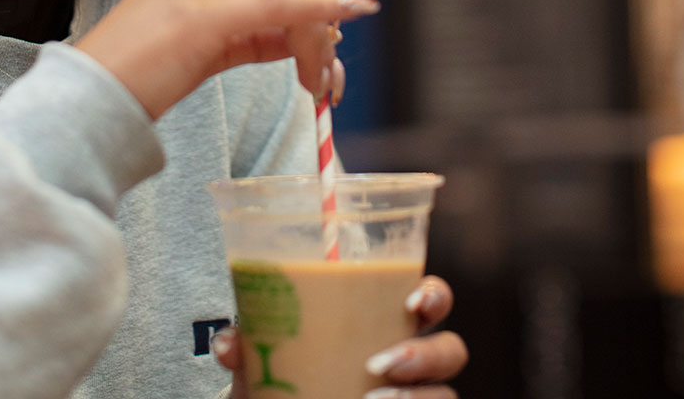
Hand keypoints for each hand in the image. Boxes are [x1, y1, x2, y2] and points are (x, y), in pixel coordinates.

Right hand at [75, 0, 378, 117]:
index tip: (331, 13)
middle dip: (326, 17)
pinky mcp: (210, 8)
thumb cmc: (141, 75)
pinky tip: (351, 15)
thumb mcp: (205, 41)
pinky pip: (286, 3)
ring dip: (322, 39)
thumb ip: (253, 30)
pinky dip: (324, 12)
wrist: (93, 96)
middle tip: (330, 70)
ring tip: (321, 85)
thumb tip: (307, 36)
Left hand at [213, 275, 467, 398]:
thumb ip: (249, 350)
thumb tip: (231, 341)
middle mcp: (410, 361)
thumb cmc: (281, 386)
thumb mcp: (264, 364)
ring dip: (417, 396)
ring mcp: (413, 397)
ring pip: (447, 395)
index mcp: (384, 322)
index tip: (412, 299)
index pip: (430, 299)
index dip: (434, 294)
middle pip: (452, 349)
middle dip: (428, 352)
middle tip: (384, 361)